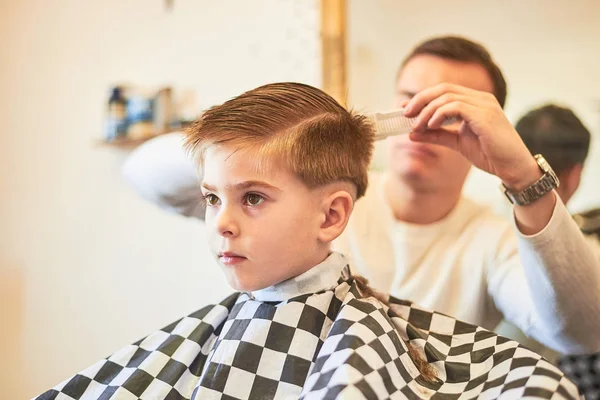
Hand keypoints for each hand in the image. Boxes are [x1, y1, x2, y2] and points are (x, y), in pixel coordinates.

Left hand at [403, 83, 540, 189]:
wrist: (513, 167)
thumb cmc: (490, 154)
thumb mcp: (457, 142)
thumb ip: (437, 135)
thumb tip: (412, 133)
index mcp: (476, 102)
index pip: (444, 91)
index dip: (423, 98)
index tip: (405, 109)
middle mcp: (481, 98)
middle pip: (443, 89)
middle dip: (420, 100)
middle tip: (405, 114)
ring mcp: (484, 105)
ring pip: (447, 97)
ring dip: (427, 111)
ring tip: (417, 125)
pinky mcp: (485, 115)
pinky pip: (455, 106)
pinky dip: (438, 115)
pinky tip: (431, 126)